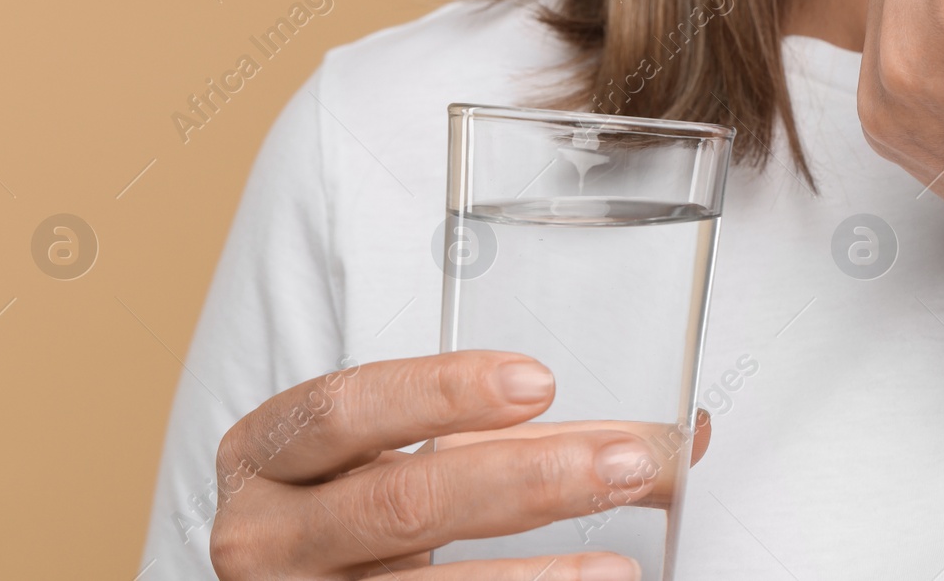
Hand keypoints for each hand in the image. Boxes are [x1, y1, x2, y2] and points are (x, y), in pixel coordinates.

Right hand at [209, 351, 709, 579]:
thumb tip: (680, 440)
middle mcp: (264, 535)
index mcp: (267, 453)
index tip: (539, 381)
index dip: (440, 390)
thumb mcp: (402, 456)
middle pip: (400, 501)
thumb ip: (518, 436)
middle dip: (526, 479)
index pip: (346, 408)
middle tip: (626, 464)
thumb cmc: (355, 510)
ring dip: (534, 575)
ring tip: (621, 566)